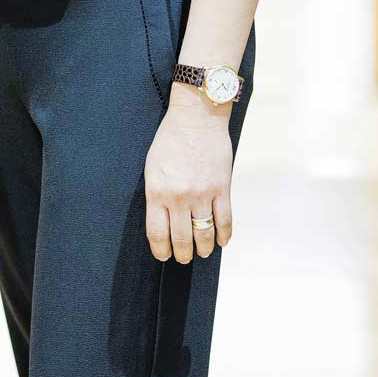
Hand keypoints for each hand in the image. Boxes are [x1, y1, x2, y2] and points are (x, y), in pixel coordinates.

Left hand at [143, 85, 233, 262]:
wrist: (196, 118)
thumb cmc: (170, 140)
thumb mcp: (152, 167)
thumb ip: (156, 195)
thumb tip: (162, 222)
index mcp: (157, 192)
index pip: (157, 233)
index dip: (160, 250)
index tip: (163, 255)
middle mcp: (179, 197)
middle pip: (181, 239)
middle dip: (182, 255)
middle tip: (183, 258)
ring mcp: (202, 193)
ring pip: (204, 234)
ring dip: (203, 249)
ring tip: (202, 252)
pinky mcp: (222, 188)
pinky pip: (225, 220)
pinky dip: (224, 235)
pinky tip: (222, 241)